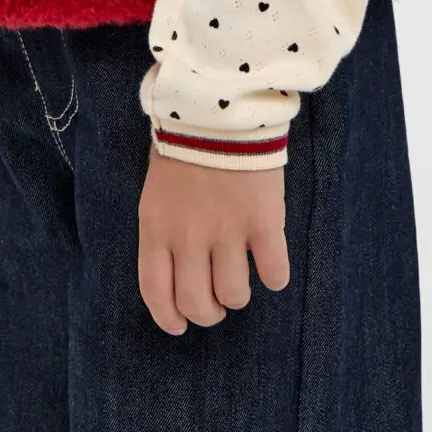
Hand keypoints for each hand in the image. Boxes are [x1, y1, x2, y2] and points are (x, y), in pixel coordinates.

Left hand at [138, 146, 290, 333]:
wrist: (219, 106)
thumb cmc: (185, 144)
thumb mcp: (158, 191)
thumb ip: (165, 231)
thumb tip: (180, 270)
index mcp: (156, 228)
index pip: (157, 293)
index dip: (170, 318)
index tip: (180, 325)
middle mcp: (189, 238)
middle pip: (197, 304)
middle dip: (209, 312)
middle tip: (218, 303)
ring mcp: (227, 232)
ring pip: (235, 295)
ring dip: (239, 295)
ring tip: (243, 277)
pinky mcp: (263, 222)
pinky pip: (273, 272)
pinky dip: (274, 277)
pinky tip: (271, 264)